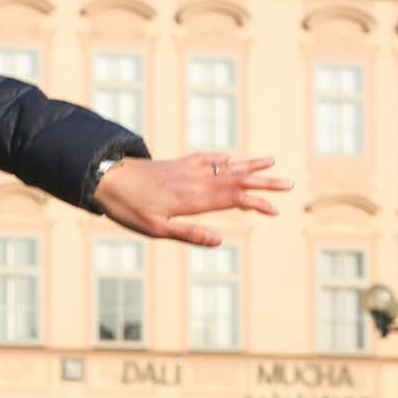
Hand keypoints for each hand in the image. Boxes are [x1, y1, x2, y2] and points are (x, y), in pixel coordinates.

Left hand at [94, 153, 290, 248]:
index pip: (235, 198)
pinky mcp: (178, 163)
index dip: (258, 203)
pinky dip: (223, 158)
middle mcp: (196, 180)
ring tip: (271, 161)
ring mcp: (188, 169)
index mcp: (194, 199)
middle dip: (265, 183)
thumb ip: (189, 234)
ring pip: (226, 165)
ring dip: (250, 165)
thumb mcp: (156, 229)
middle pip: (238, 179)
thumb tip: (220, 240)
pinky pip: (206, 158)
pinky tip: (231, 157)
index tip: (275, 210)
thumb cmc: (128, 208)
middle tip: (290, 184)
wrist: (106, 176)